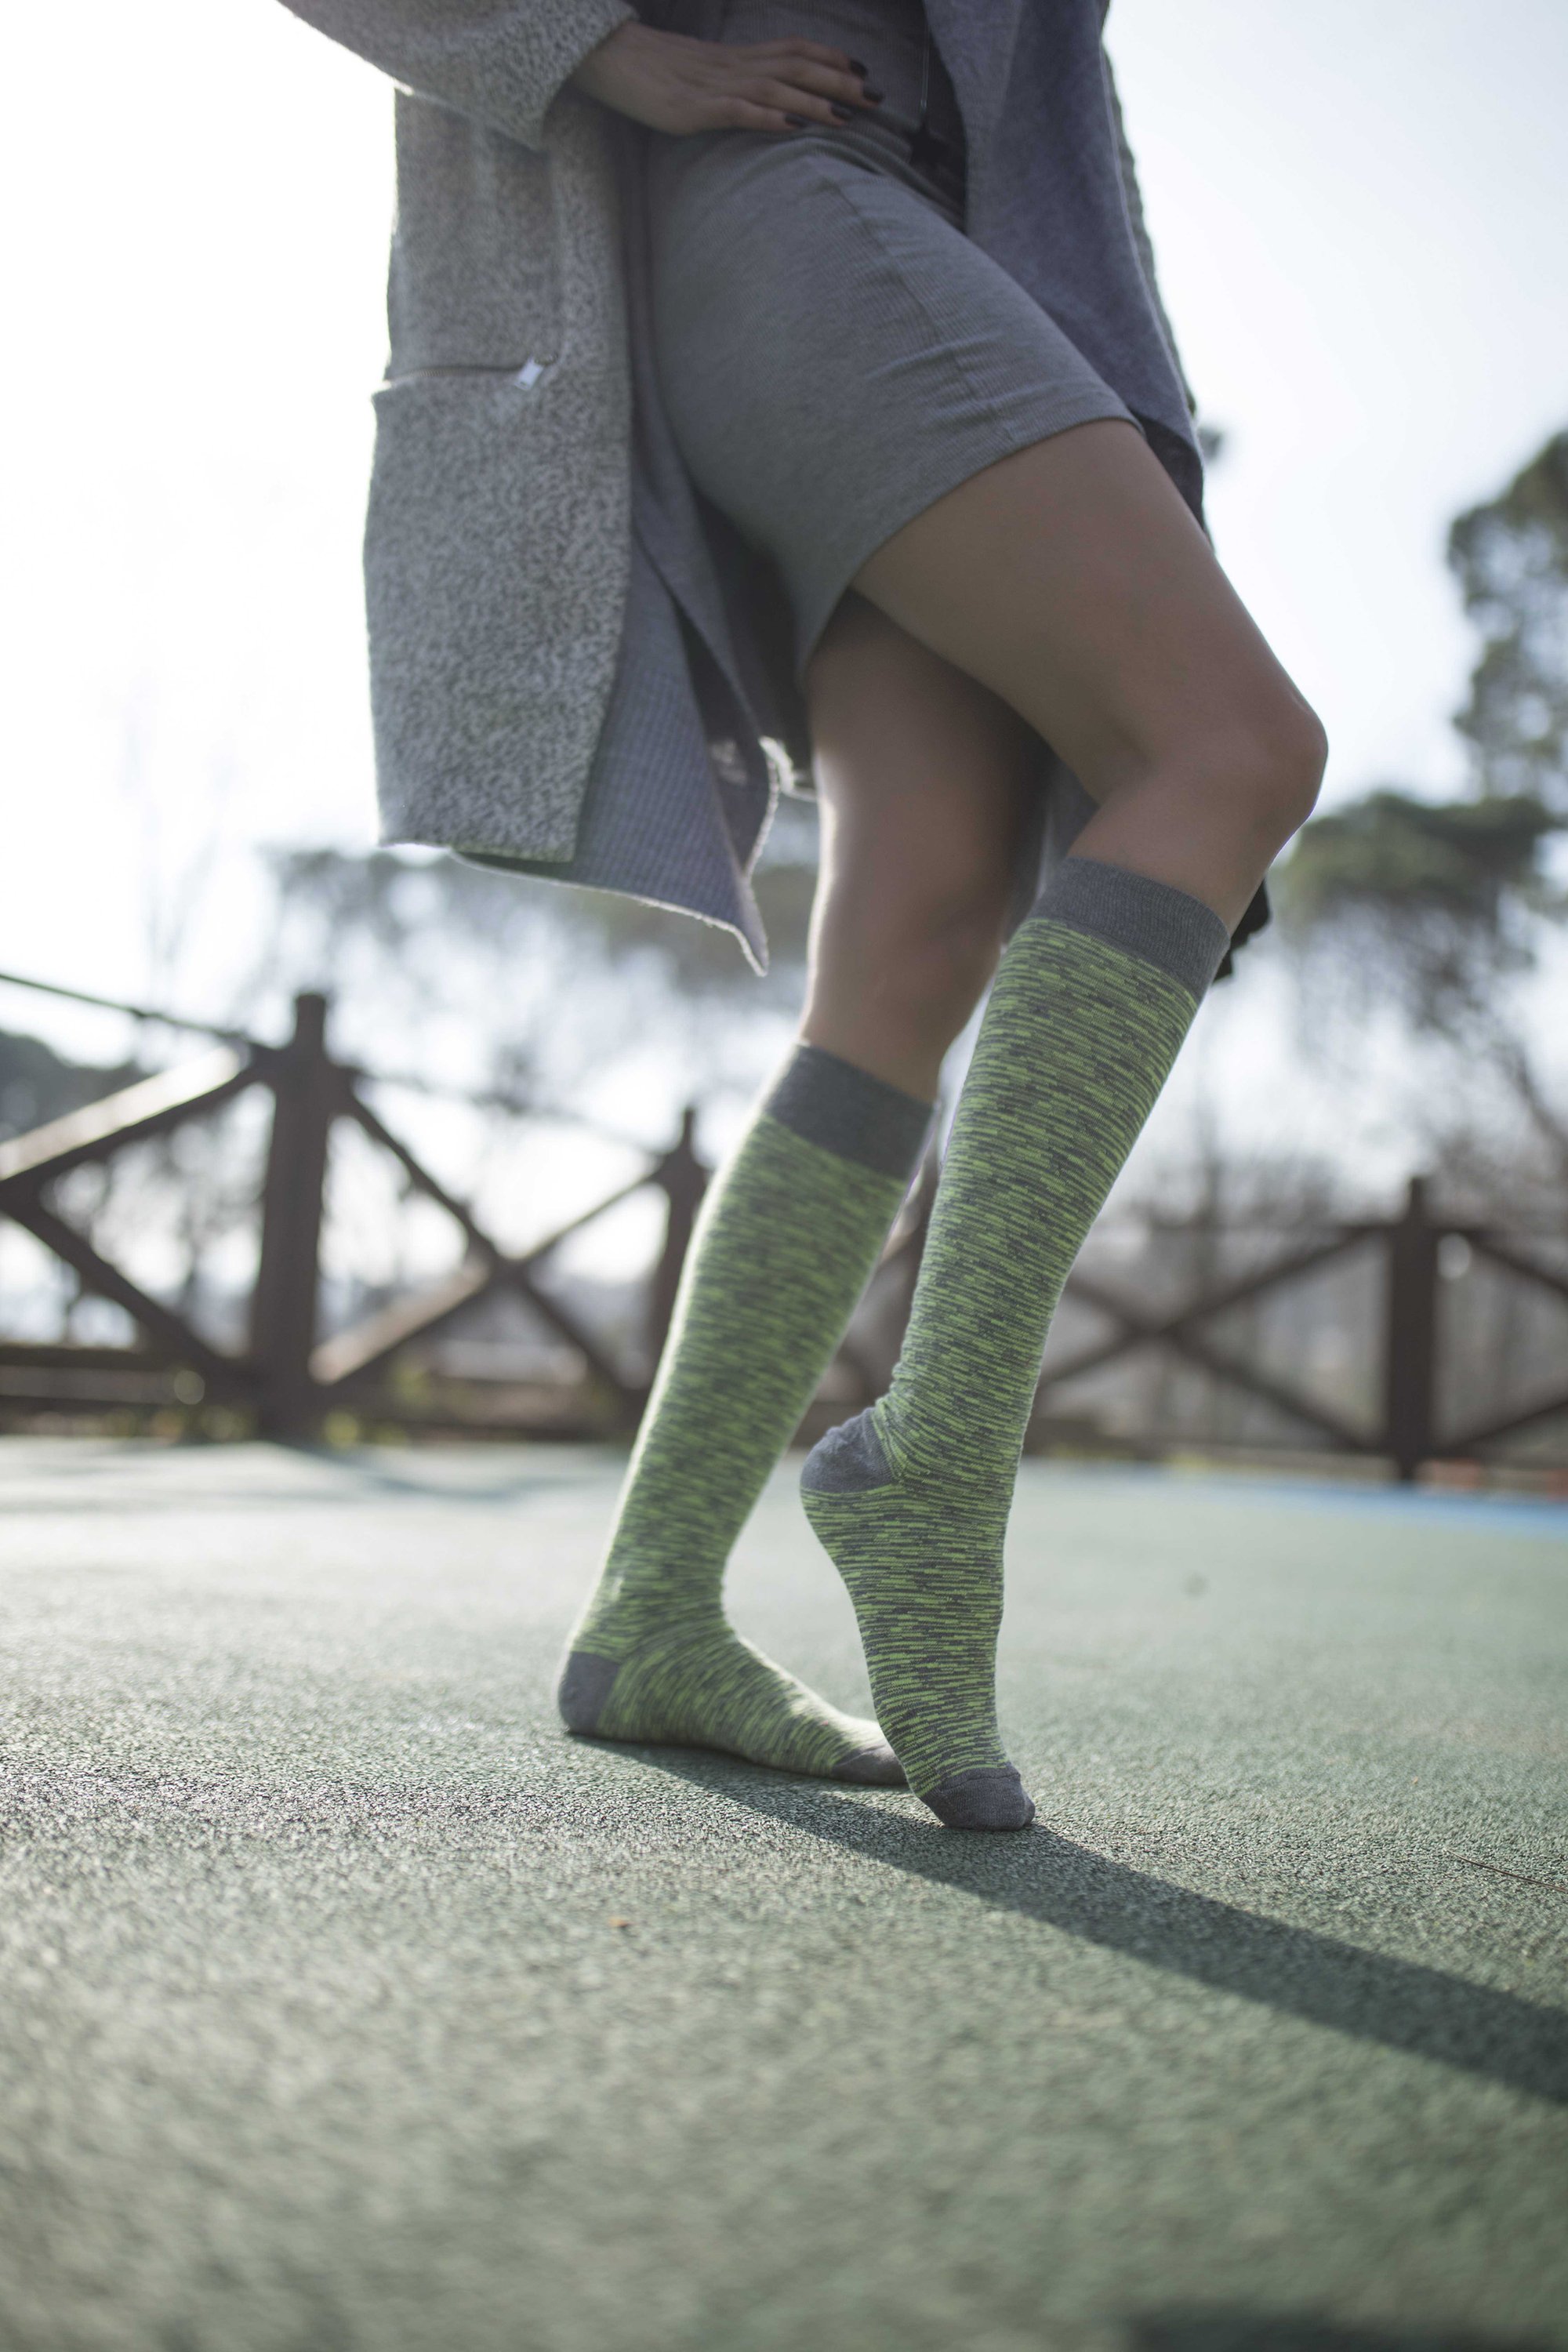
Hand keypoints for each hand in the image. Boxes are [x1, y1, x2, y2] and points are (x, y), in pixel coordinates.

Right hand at [570, 21, 879, 135]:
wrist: (607, 57)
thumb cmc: (650, 70)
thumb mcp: (699, 75)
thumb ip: (731, 86)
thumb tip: (760, 102)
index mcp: (736, 57)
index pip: (793, 50)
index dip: (830, 57)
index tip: (863, 70)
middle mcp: (733, 65)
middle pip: (796, 67)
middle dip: (839, 81)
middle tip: (876, 98)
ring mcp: (714, 86)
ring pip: (775, 88)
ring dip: (814, 101)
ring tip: (847, 116)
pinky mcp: (693, 108)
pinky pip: (738, 110)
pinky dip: (768, 118)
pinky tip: (793, 127)